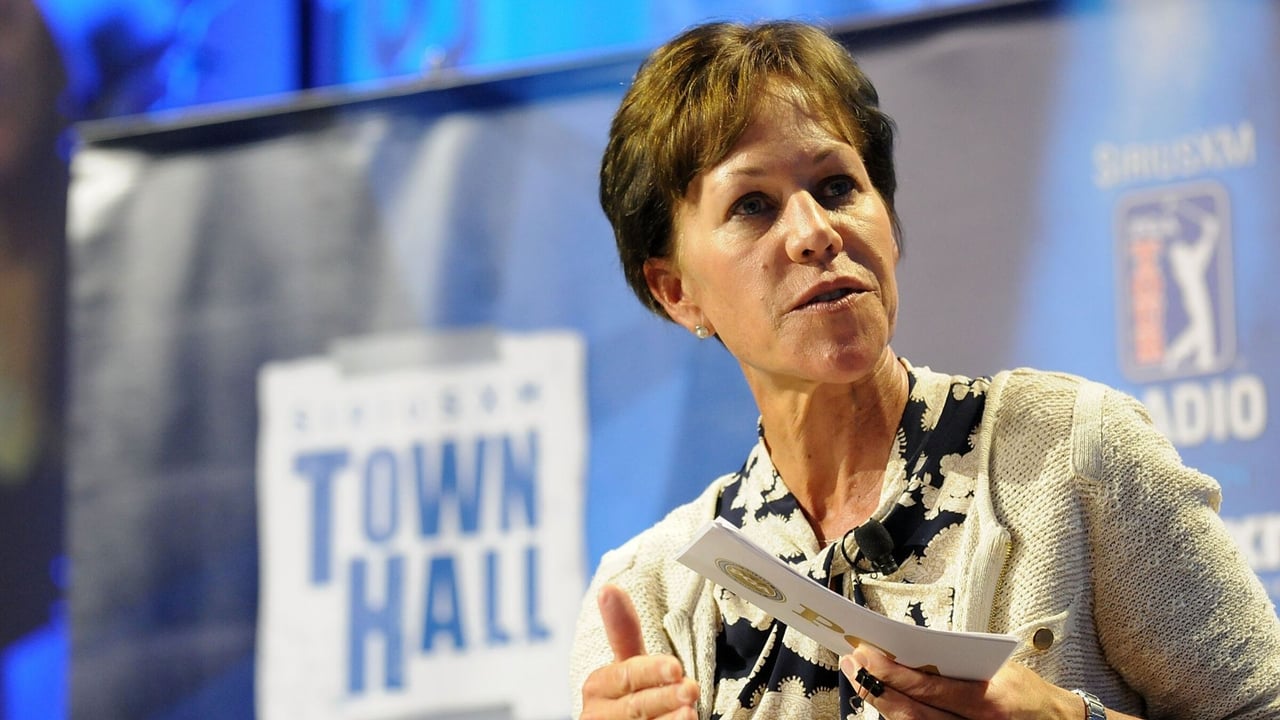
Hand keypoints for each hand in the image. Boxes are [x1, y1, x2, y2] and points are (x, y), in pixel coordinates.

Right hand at [580, 584, 699, 719]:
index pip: (627, 675)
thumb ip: (622, 631)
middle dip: (665, 697)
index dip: (650, 672)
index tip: (675, 668)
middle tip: (692, 689)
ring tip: (690, 714)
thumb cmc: (634, 697)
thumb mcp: (631, 665)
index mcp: (598, 686)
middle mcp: (596, 714)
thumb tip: (608, 586)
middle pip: (636, 705)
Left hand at [839, 645, 1096, 718]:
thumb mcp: (999, 667)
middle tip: (851, 662)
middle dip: (877, 688)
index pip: (930, 688)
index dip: (894, 674)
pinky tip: (882, 697)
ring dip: (881, 702)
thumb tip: (914, 645)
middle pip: (913, 713)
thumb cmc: (1026, 690)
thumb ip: (960, 660)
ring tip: (859, 676)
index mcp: (987, 700)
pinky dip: (900, 715)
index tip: (866, 654)